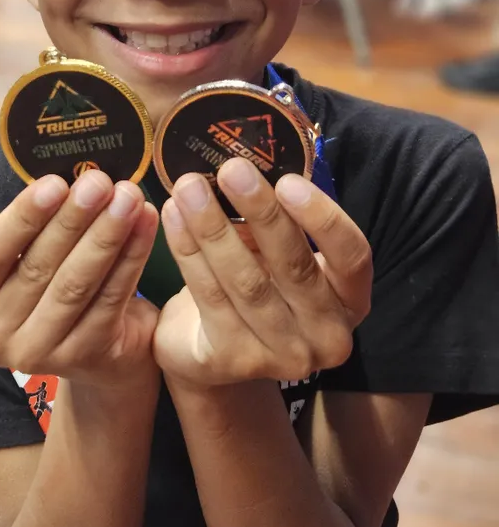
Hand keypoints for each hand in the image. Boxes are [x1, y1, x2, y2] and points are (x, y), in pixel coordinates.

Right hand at [0, 171, 159, 390]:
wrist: (104, 357)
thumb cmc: (64, 291)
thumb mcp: (40, 262)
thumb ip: (44, 226)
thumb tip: (75, 172)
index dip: (22, 217)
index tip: (54, 182)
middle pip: (38, 267)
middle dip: (73, 219)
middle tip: (101, 181)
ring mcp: (38, 353)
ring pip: (75, 284)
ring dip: (106, 235)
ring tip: (129, 197)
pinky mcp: (82, 358)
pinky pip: (111, 299)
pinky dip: (132, 257)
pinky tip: (146, 225)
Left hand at [153, 158, 371, 386]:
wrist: (212, 352)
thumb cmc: (257, 284)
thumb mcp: (278, 254)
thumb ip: (279, 221)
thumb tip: (248, 167)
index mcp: (350, 300)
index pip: (353, 257)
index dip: (323, 218)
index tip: (287, 180)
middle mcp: (327, 335)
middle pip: (294, 267)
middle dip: (260, 212)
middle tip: (231, 168)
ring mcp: (282, 355)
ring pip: (246, 282)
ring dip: (214, 227)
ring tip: (190, 187)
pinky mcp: (233, 359)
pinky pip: (209, 295)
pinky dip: (188, 250)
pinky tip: (172, 216)